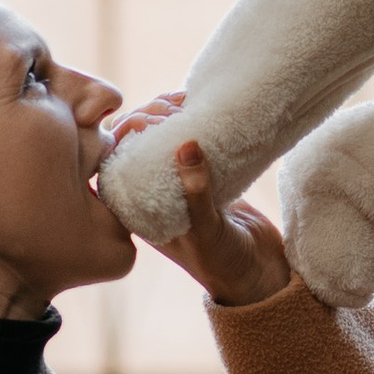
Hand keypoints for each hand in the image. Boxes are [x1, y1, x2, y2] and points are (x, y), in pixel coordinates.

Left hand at [104, 98, 292, 304]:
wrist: (259, 272)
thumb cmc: (223, 264)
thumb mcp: (205, 232)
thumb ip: (196, 193)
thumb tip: (186, 146)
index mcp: (138, 210)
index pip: (113, 163)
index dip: (123, 135)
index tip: (149, 121)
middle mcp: (151, 193)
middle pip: (135, 143)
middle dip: (147, 117)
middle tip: (172, 110)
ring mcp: (177, 181)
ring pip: (160, 136)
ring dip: (168, 113)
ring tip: (185, 101)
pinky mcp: (203, 174)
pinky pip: (189, 139)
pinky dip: (190, 120)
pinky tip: (199, 105)